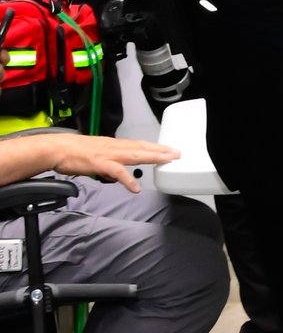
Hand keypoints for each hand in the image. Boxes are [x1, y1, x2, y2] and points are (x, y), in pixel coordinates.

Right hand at [37, 135, 177, 193]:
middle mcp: (114, 146)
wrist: (56, 149)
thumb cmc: (72, 151)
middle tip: (177, 153)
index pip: (138, 144)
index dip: (154, 147)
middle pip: (141, 147)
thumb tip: (117, 172)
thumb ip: (109, 162)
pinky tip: (136, 187)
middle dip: (160, 150)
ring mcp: (108, 154)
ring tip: (167, 161)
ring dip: (152, 157)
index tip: (168, 149)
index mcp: (113, 144)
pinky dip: (127, 179)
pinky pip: (116, 172)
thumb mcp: (96, 153)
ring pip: (134, 154)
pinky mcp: (99, 163)